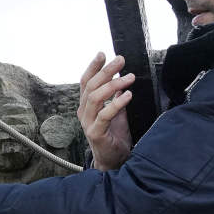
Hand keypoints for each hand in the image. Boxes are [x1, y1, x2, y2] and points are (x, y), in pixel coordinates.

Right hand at [77, 52, 134, 170]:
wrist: (114, 160)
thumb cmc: (114, 136)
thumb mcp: (116, 112)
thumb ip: (116, 96)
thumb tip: (122, 77)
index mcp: (87, 106)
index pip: (86, 82)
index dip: (93, 67)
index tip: (103, 54)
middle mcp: (84, 112)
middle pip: (91, 86)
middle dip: (106, 70)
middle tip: (121, 60)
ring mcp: (88, 123)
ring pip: (96, 97)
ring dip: (113, 84)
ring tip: (130, 77)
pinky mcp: (95, 133)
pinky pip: (105, 115)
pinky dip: (117, 103)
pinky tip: (128, 95)